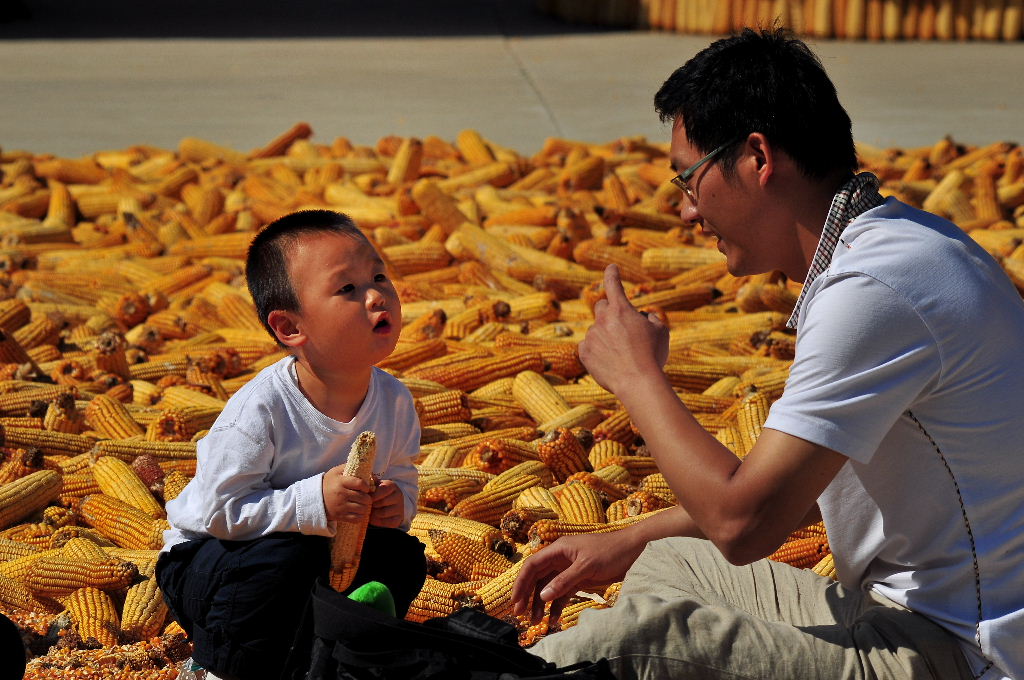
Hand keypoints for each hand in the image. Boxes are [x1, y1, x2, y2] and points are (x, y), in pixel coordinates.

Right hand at [322, 466, 371, 522]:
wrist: (315, 498)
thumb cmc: (329, 483)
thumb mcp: (336, 472)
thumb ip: (349, 467)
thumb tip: (364, 468)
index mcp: (341, 482)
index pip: (360, 484)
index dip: (367, 486)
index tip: (366, 488)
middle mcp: (341, 495)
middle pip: (364, 498)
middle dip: (368, 497)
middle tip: (366, 497)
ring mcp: (341, 507)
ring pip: (362, 509)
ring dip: (366, 507)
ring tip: (364, 504)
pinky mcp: (340, 516)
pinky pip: (357, 519)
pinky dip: (361, 516)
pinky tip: (359, 511)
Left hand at [369, 479, 403, 528]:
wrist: (391, 503)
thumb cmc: (379, 493)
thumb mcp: (376, 485)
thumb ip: (371, 482)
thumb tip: (370, 478)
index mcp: (392, 486)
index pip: (382, 490)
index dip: (372, 495)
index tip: (365, 498)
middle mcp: (398, 496)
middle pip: (381, 502)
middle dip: (371, 505)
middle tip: (366, 506)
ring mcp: (400, 508)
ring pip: (382, 513)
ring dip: (373, 514)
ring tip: (369, 511)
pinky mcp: (399, 519)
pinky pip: (386, 522)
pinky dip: (377, 521)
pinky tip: (373, 518)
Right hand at [511, 530, 647, 624]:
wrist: (635, 550)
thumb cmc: (611, 551)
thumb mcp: (587, 566)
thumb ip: (564, 581)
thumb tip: (543, 596)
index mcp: (558, 549)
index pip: (532, 566)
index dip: (520, 583)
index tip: (515, 601)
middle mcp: (560, 558)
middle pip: (537, 578)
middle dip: (527, 596)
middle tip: (520, 615)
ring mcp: (569, 569)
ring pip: (548, 587)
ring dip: (541, 604)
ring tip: (536, 622)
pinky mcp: (579, 578)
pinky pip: (563, 592)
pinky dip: (557, 605)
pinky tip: (554, 618)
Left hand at [579, 265, 669, 393]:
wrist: (637, 382)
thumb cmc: (653, 355)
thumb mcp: (661, 331)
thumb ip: (650, 318)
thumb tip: (641, 318)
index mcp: (621, 310)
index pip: (613, 284)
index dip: (612, 274)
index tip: (611, 268)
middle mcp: (603, 319)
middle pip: (602, 307)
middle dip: (610, 313)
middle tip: (622, 328)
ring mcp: (591, 336)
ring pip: (597, 330)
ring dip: (606, 336)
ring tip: (622, 355)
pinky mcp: (584, 353)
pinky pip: (588, 346)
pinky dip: (597, 351)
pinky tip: (610, 362)